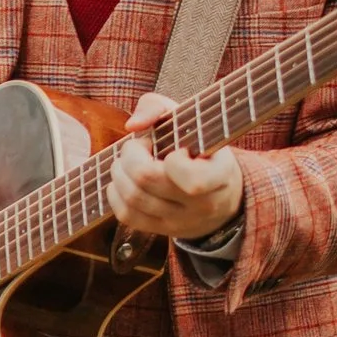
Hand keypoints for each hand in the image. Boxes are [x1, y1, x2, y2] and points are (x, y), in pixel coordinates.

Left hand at [108, 92, 243, 239]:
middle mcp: (202, 205)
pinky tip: (123, 180)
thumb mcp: (192, 120)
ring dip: (119, 172)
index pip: (191, 179)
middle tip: (137, 146)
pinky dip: (115, 193)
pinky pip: (126, 215)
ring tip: (127, 161)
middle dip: (131, 156)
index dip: (173, 159)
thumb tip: (133, 126)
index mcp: (221, 177)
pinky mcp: (160, 229)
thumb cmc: (201, 148)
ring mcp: (180, 221)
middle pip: (147, 181)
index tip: (174, 148)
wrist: (220, 193)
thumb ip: (159, 107)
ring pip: (133, 198)